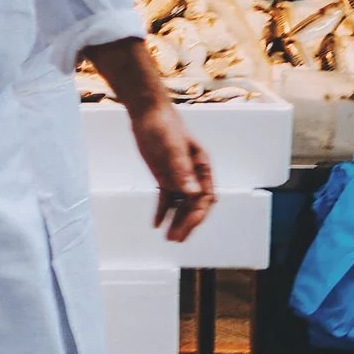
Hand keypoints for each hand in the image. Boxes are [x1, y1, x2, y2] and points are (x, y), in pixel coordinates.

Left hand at [82, 35, 215, 242]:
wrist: (147, 113)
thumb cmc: (163, 126)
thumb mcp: (171, 148)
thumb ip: (181, 170)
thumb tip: (192, 194)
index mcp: (202, 167)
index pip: (205, 198)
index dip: (197, 215)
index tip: (186, 227)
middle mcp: (194, 174)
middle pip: (194, 205)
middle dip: (187, 223)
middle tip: (176, 240)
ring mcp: (179, 176)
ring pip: (181, 204)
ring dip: (176, 221)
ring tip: (169, 238)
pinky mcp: (165, 176)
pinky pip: (166, 198)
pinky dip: (162, 211)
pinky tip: (156, 224)